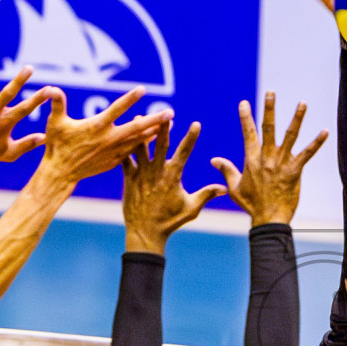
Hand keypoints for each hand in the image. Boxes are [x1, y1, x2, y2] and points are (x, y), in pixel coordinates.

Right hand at [40, 87, 170, 183]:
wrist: (61, 173)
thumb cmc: (57, 145)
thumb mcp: (55, 123)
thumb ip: (56, 104)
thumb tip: (51, 88)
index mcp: (97, 127)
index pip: (117, 109)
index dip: (130, 99)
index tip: (143, 89)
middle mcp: (109, 139)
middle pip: (137, 127)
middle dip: (155, 120)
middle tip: (170, 112)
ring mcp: (114, 151)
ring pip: (139, 140)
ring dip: (154, 131)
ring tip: (169, 123)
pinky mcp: (115, 160)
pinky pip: (134, 150)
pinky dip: (145, 143)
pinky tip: (155, 137)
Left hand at [121, 121, 225, 254]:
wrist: (145, 233)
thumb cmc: (170, 222)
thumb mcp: (192, 209)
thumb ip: (207, 195)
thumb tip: (225, 188)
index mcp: (173, 177)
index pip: (185, 153)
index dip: (191, 138)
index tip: (196, 124)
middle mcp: (156, 172)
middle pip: (161, 145)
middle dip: (164, 127)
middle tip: (166, 112)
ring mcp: (141, 174)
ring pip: (140, 148)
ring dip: (141, 132)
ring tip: (139, 117)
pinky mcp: (128, 178)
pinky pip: (125, 159)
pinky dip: (124, 147)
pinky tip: (121, 135)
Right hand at [212, 93, 327, 226]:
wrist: (268, 219)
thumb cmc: (251, 205)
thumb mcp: (234, 188)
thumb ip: (226, 170)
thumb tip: (214, 160)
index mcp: (251, 160)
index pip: (248, 134)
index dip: (246, 118)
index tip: (244, 103)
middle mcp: (266, 159)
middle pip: (268, 129)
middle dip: (269, 109)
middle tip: (271, 92)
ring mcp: (281, 164)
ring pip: (289, 137)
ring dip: (296, 119)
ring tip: (302, 103)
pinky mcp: (294, 172)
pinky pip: (307, 154)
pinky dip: (316, 143)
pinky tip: (325, 131)